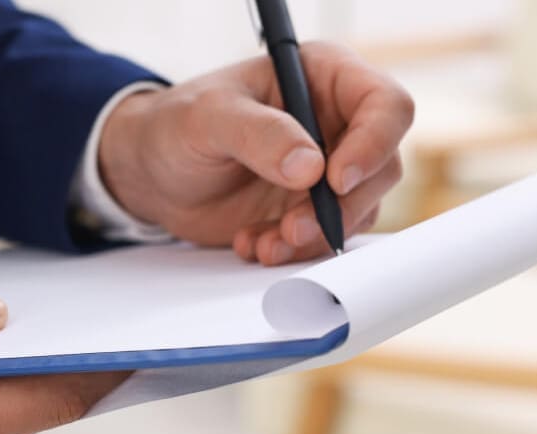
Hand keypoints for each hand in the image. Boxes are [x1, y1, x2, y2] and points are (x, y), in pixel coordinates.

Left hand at [97, 42, 412, 264]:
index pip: (385, 105)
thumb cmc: (176, 126)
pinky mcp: (312, 211)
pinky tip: (254, 244)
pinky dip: (294, 252)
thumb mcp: (208, 118)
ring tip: (264, 241)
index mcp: (324, 78)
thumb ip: (258, 134)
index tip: (334, 180)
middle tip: (292, 227)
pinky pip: (327, 240)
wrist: (151, 175)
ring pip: (360, 211)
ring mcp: (328, 171)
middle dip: (340, 207)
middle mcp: (338, 124)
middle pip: (382, 167)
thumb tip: (311, 167)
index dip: (374, 144)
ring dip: (315, 237)